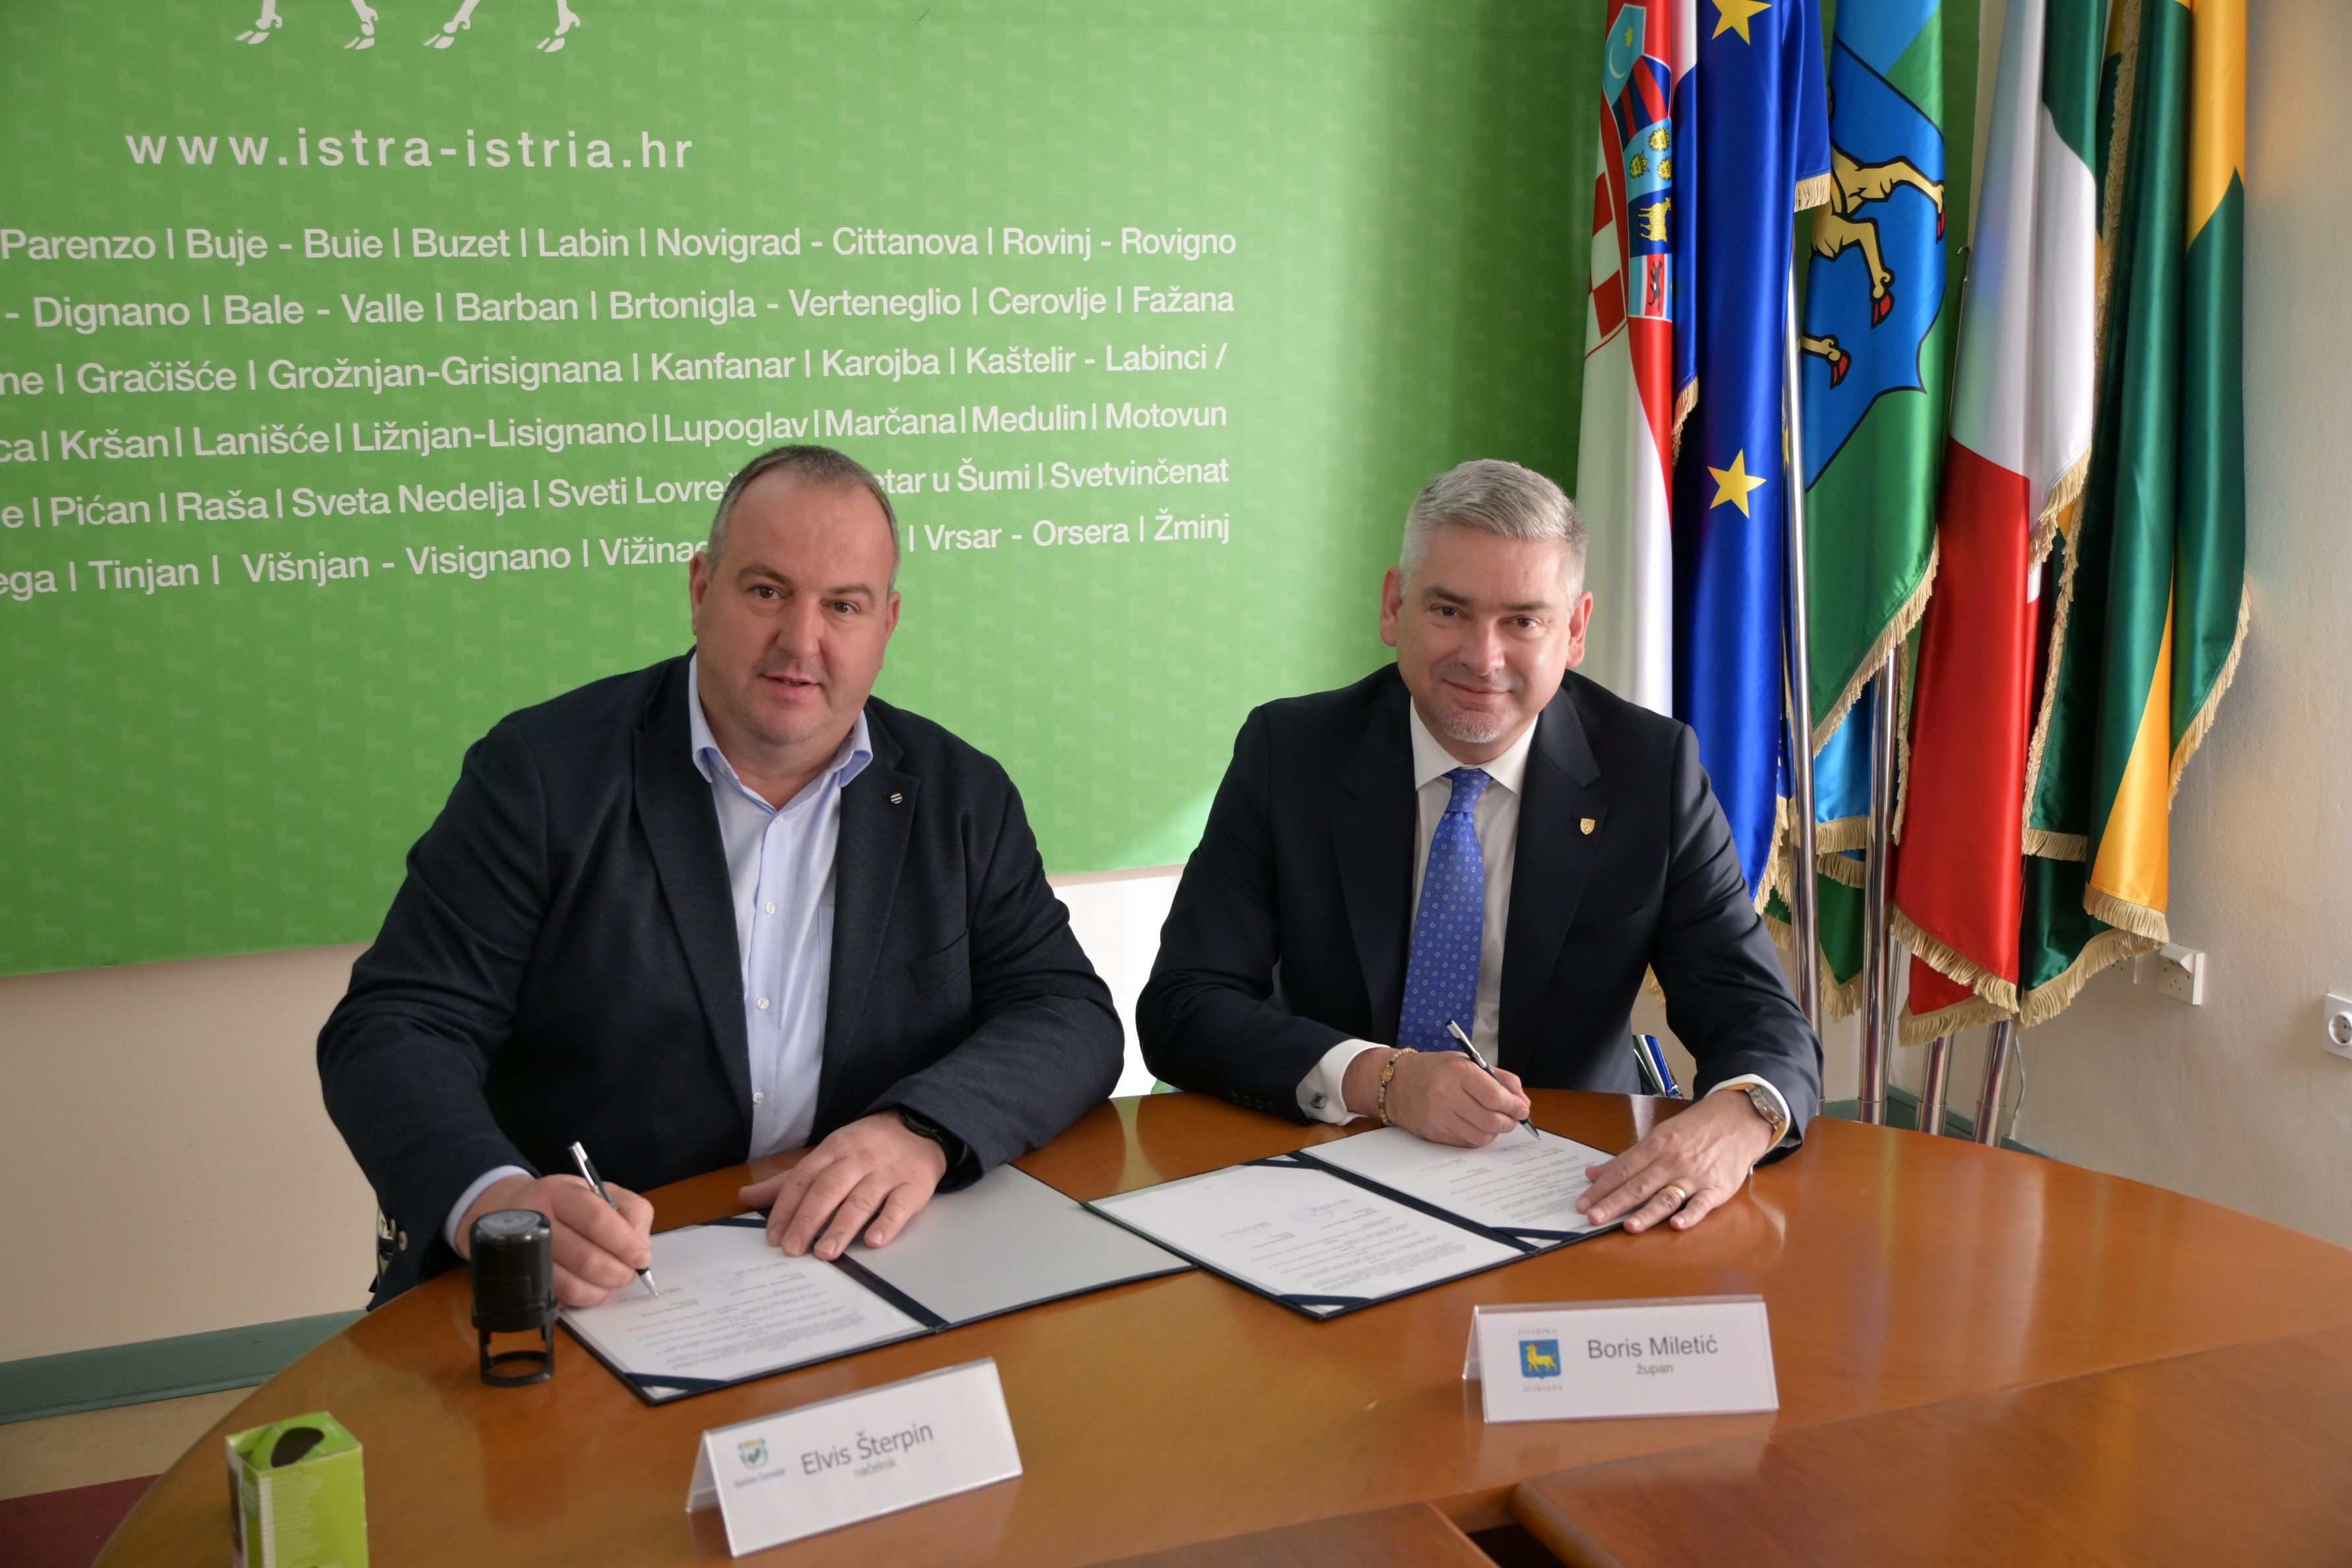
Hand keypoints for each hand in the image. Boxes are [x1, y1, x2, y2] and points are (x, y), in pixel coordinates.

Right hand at [456, 1173, 652, 1307]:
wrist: (517, 1211)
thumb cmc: (570, 1202)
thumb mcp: (603, 1191)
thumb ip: (631, 1211)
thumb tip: (640, 1246)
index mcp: (557, 1193)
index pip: (595, 1220)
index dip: (624, 1242)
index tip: (642, 1257)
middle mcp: (535, 1223)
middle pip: (585, 1258)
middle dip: (617, 1271)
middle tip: (631, 1273)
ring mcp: (526, 1255)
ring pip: (572, 1284)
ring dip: (603, 1287)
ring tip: (614, 1279)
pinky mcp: (524, 1280)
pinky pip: (561, 1298)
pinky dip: (586, 1297)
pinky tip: (594, 1285)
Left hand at [740, 1112, 948, 1259]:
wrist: (919, 1128)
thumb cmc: (866, 1147)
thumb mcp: (826, 1154)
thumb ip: (788, 1180)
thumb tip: (746, 1195)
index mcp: (833, 1149)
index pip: (804, 1179)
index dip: (786, 1208)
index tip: (773, 1236)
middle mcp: (859, 1159)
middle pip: (829, 1188)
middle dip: (808, 1219)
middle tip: (792, 1249)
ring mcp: (887, 1172)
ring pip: (862, 1199)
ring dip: (842, 1226)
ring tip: (825, 1253)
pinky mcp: (914, 1185)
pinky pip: (900, 1205)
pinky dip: (888, 1223)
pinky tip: (874, 1240)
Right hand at [1342, 1047, 1529, 1145]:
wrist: (1395, 1083)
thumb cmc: (1435, 1070)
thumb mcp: (1467, 1062)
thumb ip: (1499, 1078)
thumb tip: (1521, 1100)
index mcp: (1458, 1071)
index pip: (1495, 1097)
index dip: (1515, 1106)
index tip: (1522, 1109)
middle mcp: (1446, 1094)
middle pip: (1491, 1120)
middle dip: (1509, 1122)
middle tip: (1513, 1118)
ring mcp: (1439, 1116)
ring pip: (1481, 1136)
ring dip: (1495, 1132)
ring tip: (1495, 1122)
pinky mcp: (1434, 1133)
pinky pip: (1466, 1142)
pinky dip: (1478, 1136)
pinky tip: (1477, 1126)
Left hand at [1576, 1089, 1776, 1233]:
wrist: (1737, 1120)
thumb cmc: (1695, 1129)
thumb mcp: (1658, 1135)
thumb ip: (1627, 1158)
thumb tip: (1594, 1173)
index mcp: (1656, 1146)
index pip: (1622, 1170)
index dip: (1601, 1188)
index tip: (1583, 1203)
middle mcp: (1673, 1161)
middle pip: (1639, 1185)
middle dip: (1614, 1203)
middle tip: (1593, 1218)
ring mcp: (1695, 1176)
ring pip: (1667, 1197)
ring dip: (1647, 1213)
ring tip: (1629, 1226)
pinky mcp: (1717, 1188)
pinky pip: (1702, 1205)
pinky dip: (1690, 1215)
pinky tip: (1677, 1225)